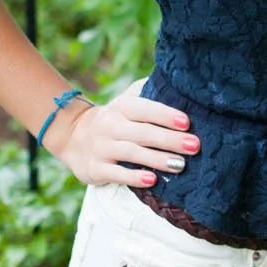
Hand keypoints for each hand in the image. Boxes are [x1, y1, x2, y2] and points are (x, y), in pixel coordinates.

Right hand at [47, 82, 200, 187]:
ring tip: (180, 165)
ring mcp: (101, 148)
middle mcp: (110, 125)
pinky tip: (152, 180)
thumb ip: (148, 93)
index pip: (145, 109)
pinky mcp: (95, 168)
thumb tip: (180, 86)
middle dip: (170, 140)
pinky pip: (116, 173)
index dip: (166, 115)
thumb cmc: (115, 120)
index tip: (187, 123)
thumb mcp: (126, 102)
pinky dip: (134, 177)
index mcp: (121, 107)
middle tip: (194, 146)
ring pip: (132, 153)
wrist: (72, 136)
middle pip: (143, 132)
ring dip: (157, 159)